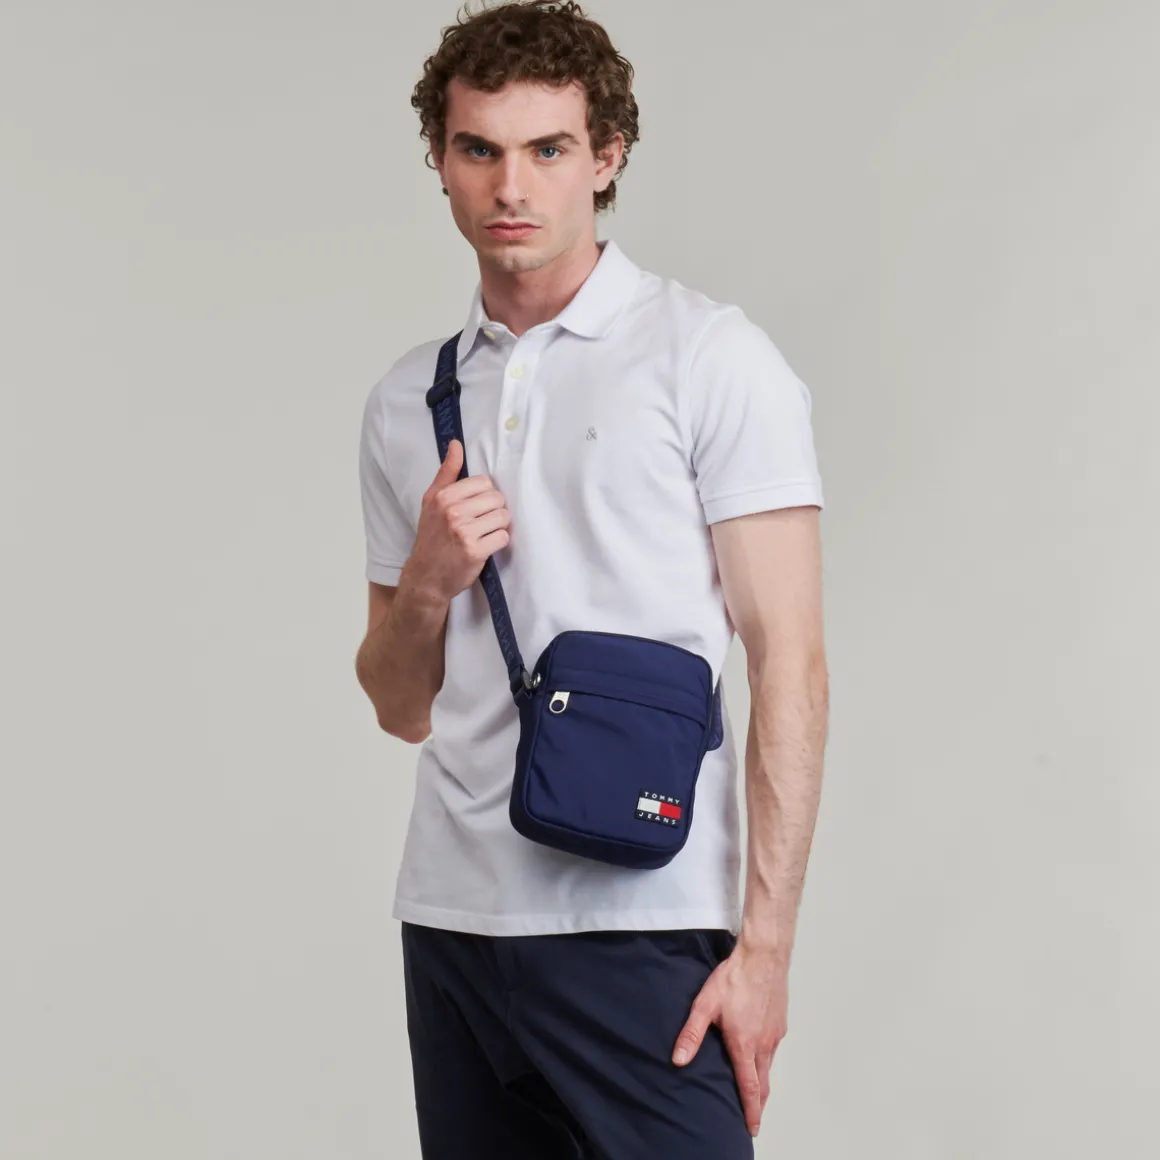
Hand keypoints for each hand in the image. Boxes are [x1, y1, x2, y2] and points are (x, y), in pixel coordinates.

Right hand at [403, 440, 510, 603]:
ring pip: (503, 517)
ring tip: (484, 534)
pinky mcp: (475, 551)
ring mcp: (464, 532)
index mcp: (443, 496)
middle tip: (480, 523)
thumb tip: (456, 444)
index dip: (485, 495)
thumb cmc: (430, 537)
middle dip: (494, 511)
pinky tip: (486, 546)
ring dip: (498, 526)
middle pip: (497, 499)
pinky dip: (498, 542)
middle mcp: (452, 512)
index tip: (476, 507)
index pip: (485, 482)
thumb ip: (446, 472)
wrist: (425, 576)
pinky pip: (503, 537)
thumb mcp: (431, 501)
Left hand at [671, 940, 787, 1137]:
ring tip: (753, 1090)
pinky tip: (758, 1054)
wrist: (763, 956)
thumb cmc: (735, 978)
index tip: (752, 1127)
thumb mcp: (705, 1005)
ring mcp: (775, 1034)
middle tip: (753, 1118)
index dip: (751, 1111)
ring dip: (762, 1081)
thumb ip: (692, 1034)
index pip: (750, 1088)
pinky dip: (766, 1060)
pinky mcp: (780, 1023)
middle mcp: (764, 1044)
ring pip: (769, 1066)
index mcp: (745, 1045)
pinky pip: (773, 1049)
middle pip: (763, 1083)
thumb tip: (678, 1059)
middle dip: (758, 1103)